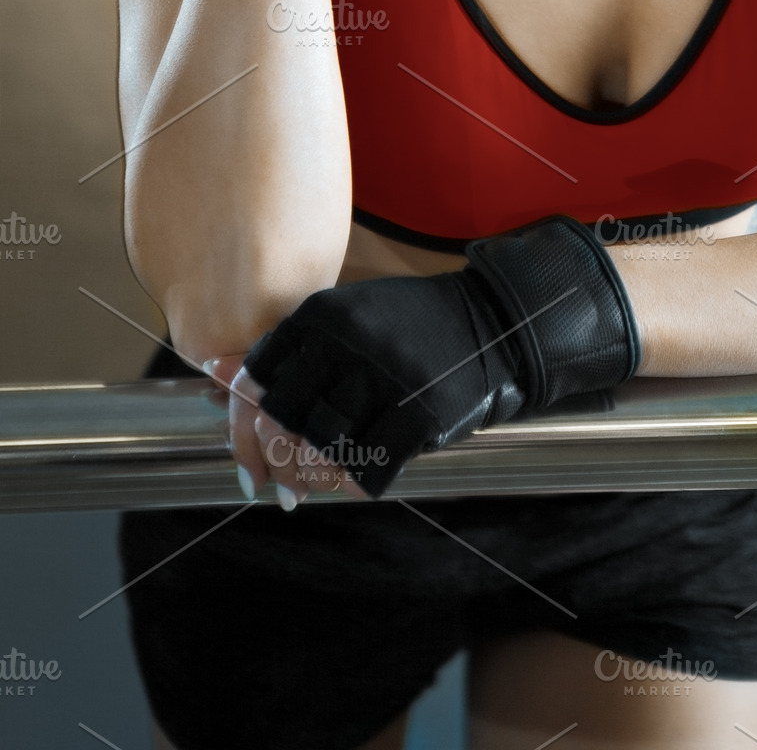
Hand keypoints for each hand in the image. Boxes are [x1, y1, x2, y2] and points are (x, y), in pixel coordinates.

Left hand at [241, 220, 640, 499]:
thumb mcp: (353, 314)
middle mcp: (348, 344)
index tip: (260, 431)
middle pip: (284, 418)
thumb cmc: (412, 323)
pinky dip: (355, 484)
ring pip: (320, 449)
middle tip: (282, 472)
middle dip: (277, 454)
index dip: (251, 413)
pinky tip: (360, 479)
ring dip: (313, 474)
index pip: (261, 374)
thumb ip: (294, 346)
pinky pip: (366, 471)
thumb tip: (219, 375)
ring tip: (316, 481)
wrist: (495, 323)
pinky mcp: (418, 418)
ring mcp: (384, 381)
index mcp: (326, 314)